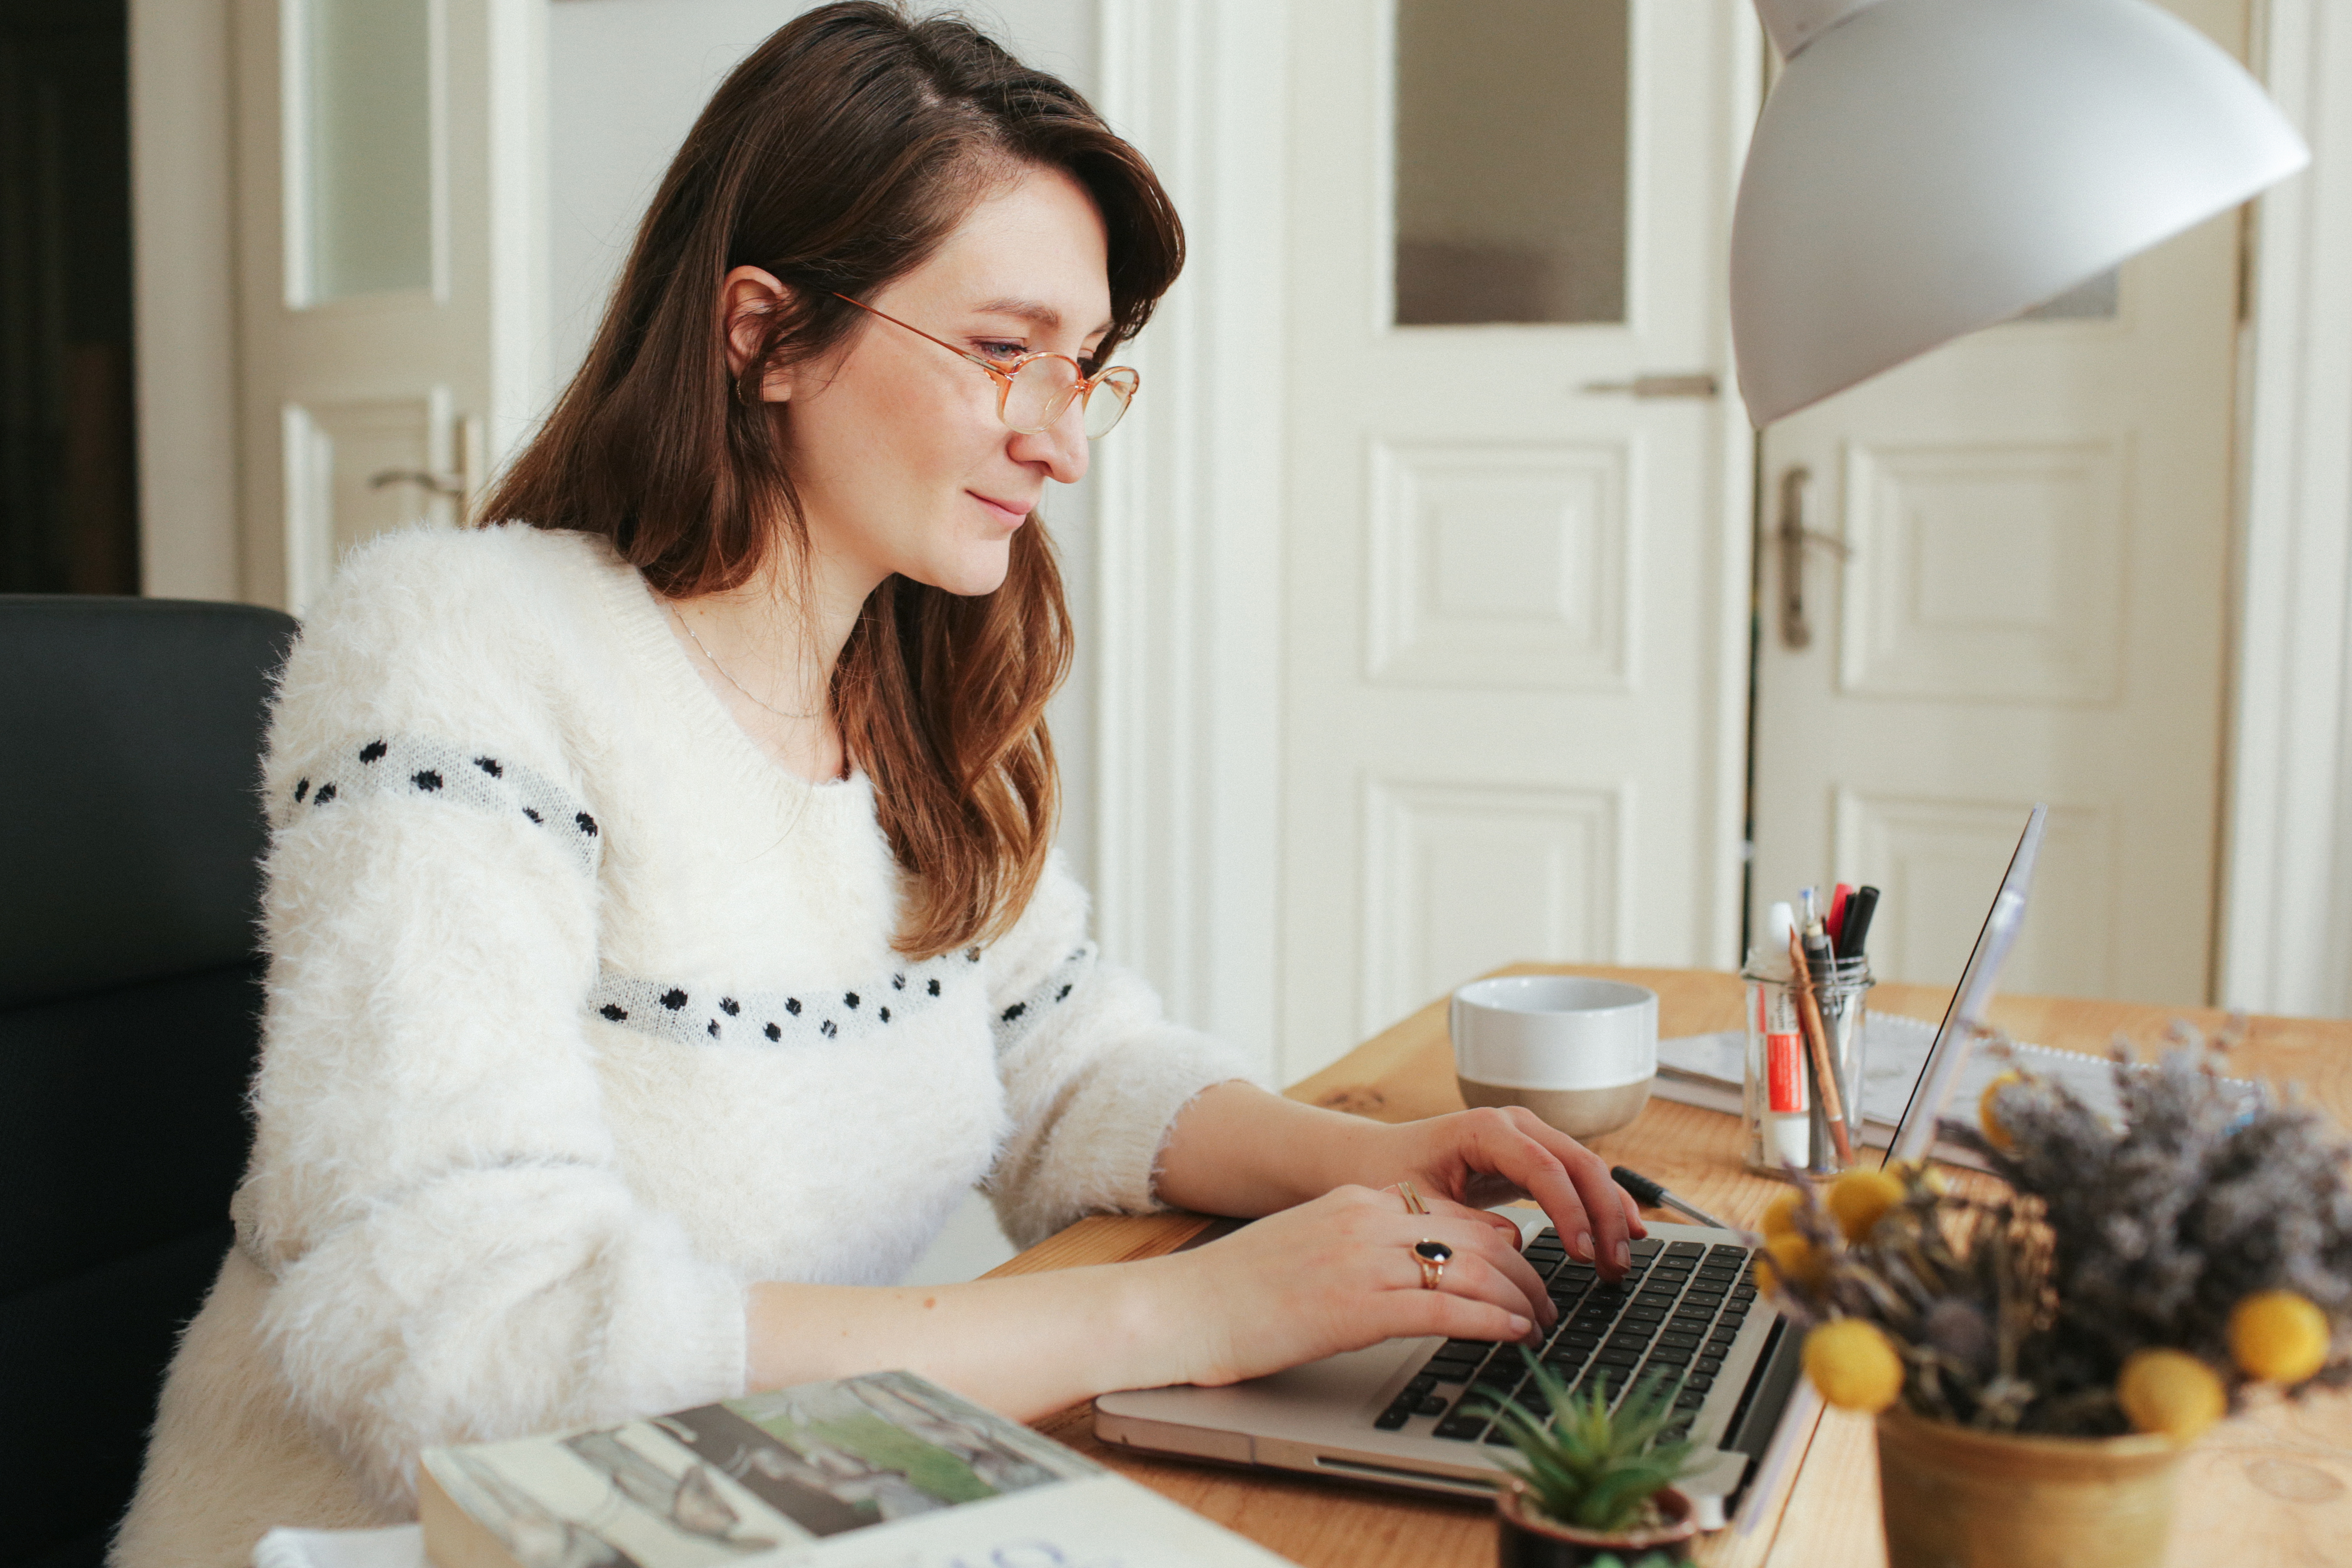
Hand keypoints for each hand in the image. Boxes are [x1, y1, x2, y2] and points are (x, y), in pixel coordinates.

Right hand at [1145, 1184, 1555, 1388]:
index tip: (1521, 1264)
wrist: (1179, 1309)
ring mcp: (1363, 1261)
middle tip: (1547, 1300)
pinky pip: (1448, 1310)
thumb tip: (1412, 1263)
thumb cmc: (1234, 1290)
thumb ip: (1359, 1242)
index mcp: (1353, 1201)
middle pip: (1478, 1236)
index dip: (1500, 1241)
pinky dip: (1494, 1321)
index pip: (1451, 1212)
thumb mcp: (1306, 1245)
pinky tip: (1516, 1334)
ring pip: (1475, 1270)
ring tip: (1542, 1323)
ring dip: (1521, 1299)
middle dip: (1526, 1271)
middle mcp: (1366, 1220)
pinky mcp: (1358, 1308)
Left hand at [1371, 1107, 1646, 1276]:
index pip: (1543, 1167)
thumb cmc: (1392, 1175)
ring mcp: (1529, 1137)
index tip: (1582, 1254)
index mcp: (1483, 1129)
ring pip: (1587, 1169)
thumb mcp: (1420, 1204)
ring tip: (1622, 1260)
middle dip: (1603, 1215)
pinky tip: (1626, 1232)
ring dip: (1610, 1213)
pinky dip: (1603, 1205)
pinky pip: (1578, 1179)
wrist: (1379, 1156)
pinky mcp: (1534, 1157)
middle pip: (1578, 1164)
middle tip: (1614, 1266)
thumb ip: (1464, 1224)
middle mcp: (1514, 1125)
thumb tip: (1513, 1249)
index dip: (1569, 1211)